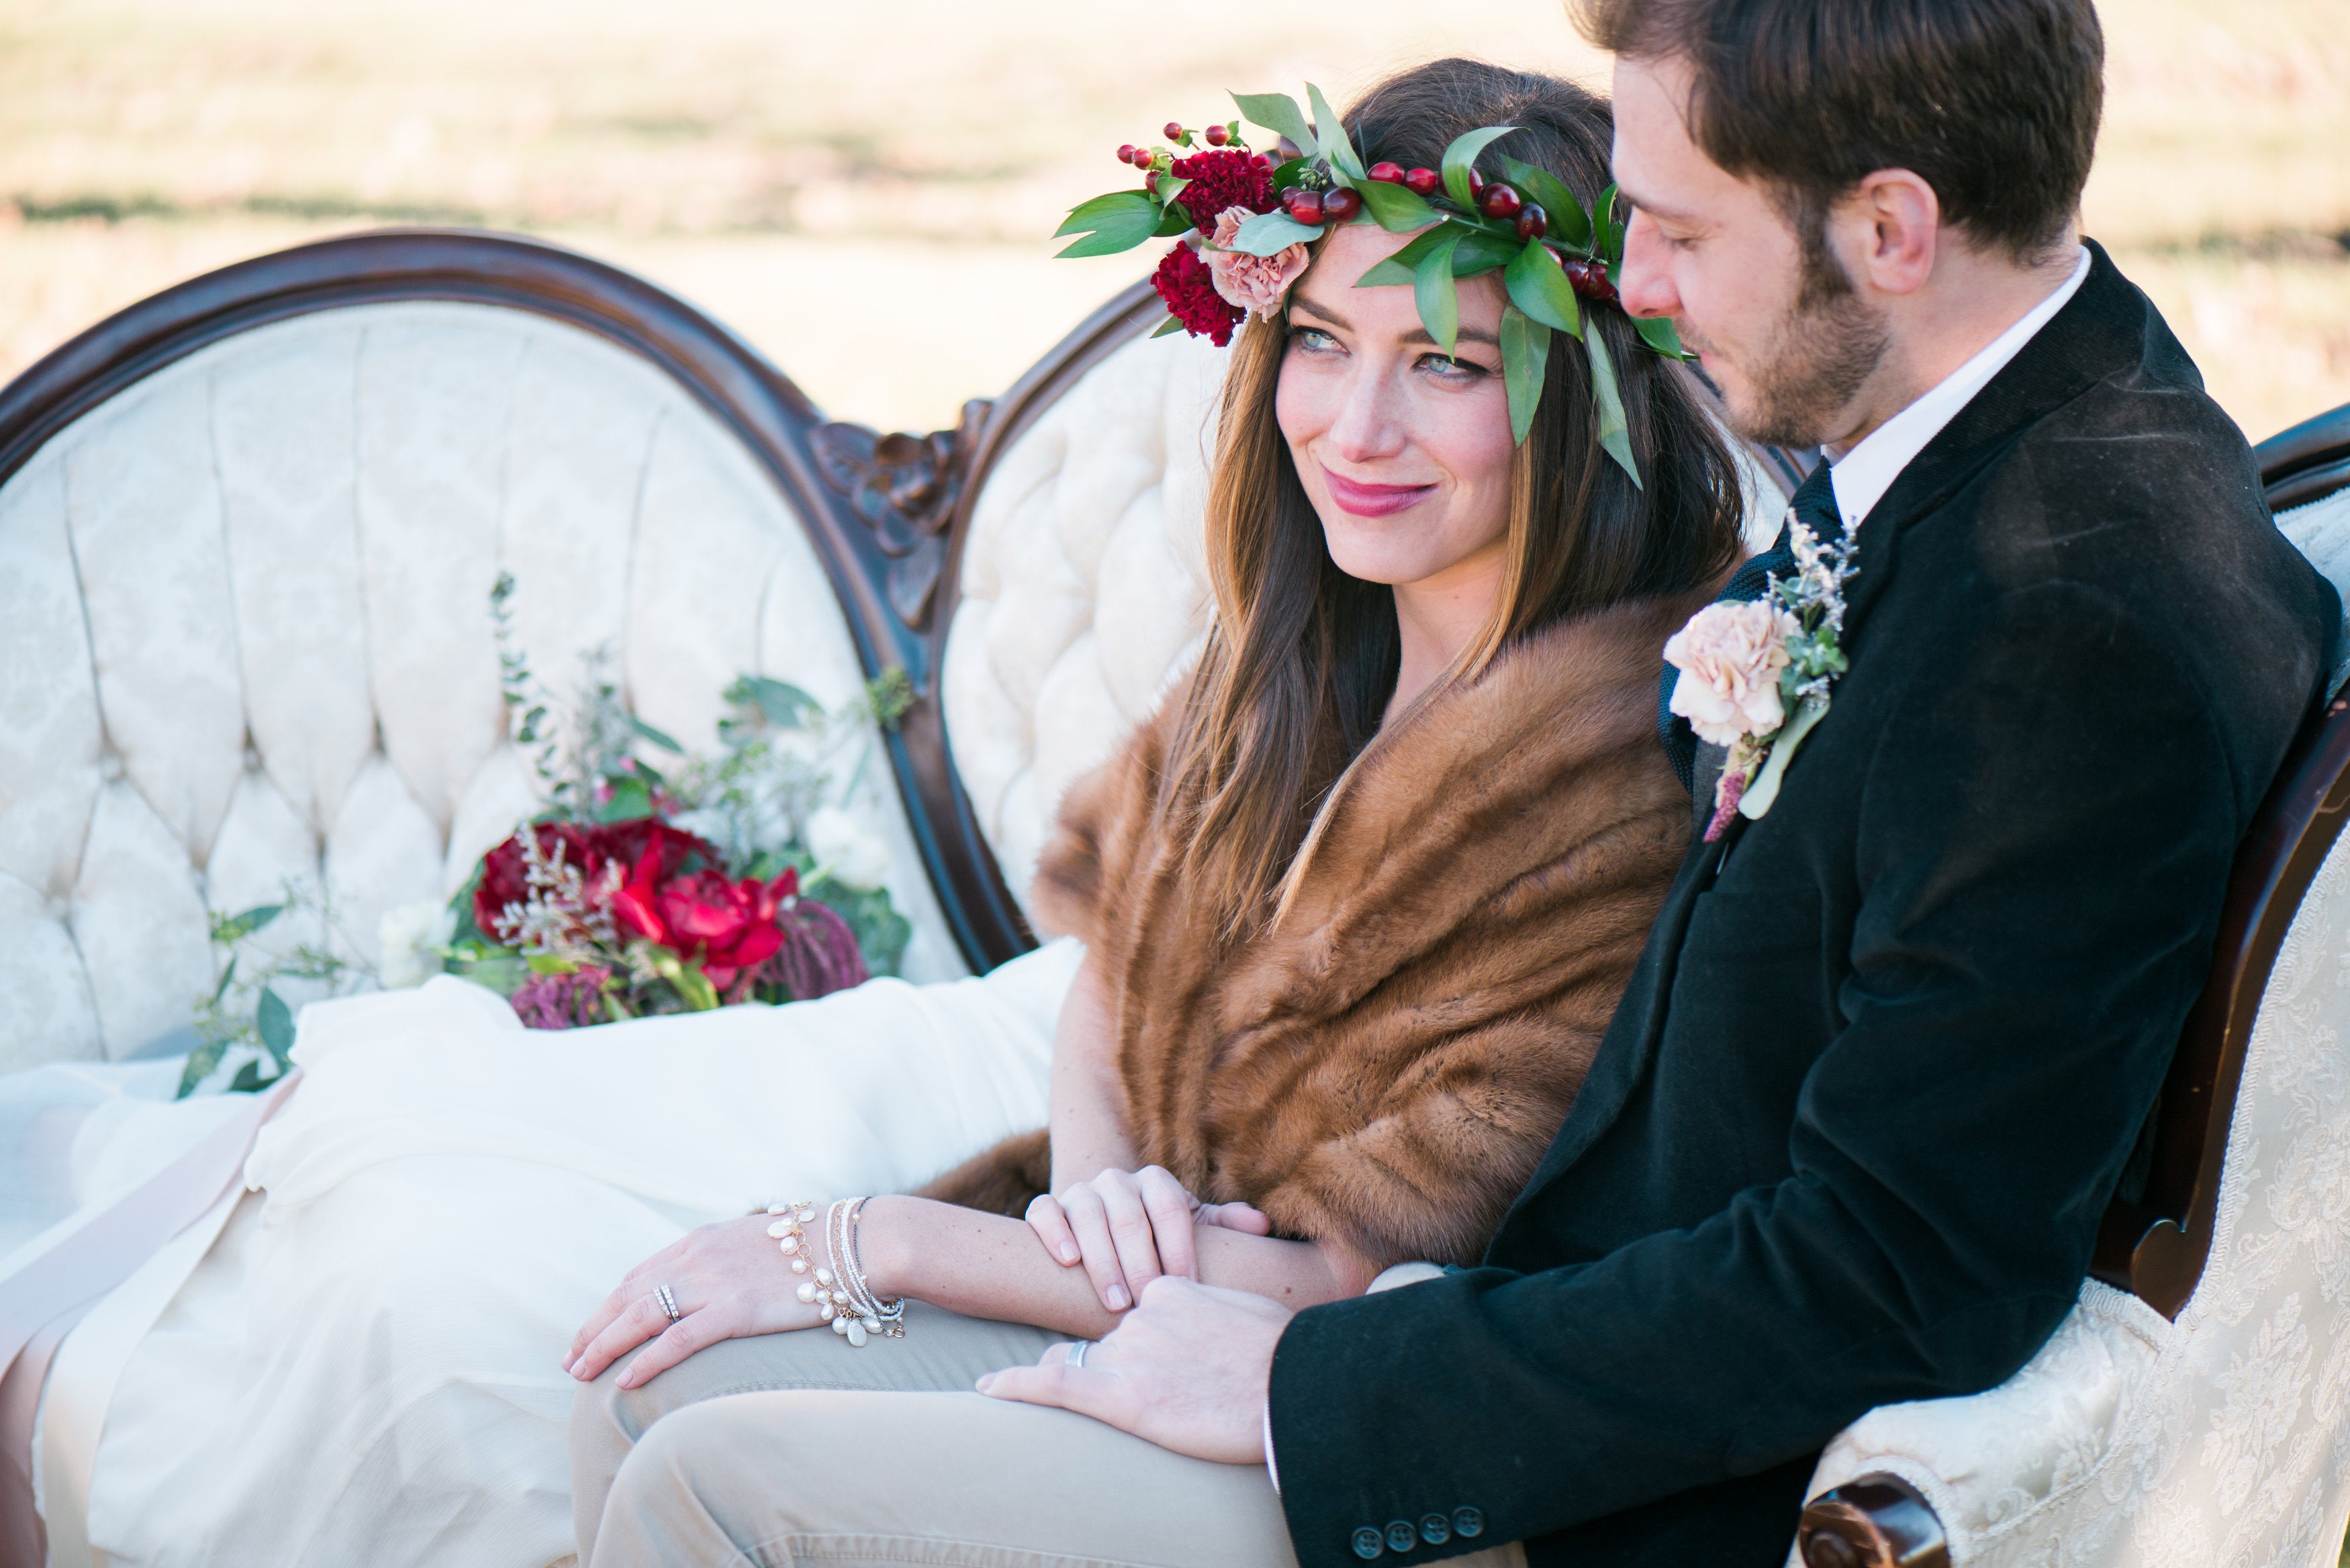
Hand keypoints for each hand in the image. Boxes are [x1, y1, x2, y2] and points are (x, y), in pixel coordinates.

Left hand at [564, 1211, 824, 1388]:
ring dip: (604, 1345)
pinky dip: (646, 1360)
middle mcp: (698, 1257)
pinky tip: (625, 1380)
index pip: (640, 1276)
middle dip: (594, 1329)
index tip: (591, 1332)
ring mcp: (715, 1282)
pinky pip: (677, 1339)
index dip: (610, 1307)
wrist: (851, 1243)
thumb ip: (723, 1260)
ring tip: (582, 1373)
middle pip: (628, 1295)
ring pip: (640, 1315)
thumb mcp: (754, 1242)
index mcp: (701, 1241)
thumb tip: (706, 1284)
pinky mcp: (736, 1309)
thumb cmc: (813, 1248)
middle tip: (571, 1360)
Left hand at [976, 1275, 1288, 1464]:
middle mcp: (1141, 1313)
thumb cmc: (1281, 1353)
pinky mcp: (1122, 1396)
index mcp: (1171, 1288)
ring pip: (1085, 1361)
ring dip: (1086, 1378)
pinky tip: (988, 1388)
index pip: (1131, 1305)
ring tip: (1109, 1399)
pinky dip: (1017, 1386)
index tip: (1144, 1351)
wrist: (1290, 1387)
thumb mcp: (1246, 1311)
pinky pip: (1055, 1387)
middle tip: (1151, 1384)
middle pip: (1107, 1337)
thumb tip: (1216, 1309)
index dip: (1131, 1331)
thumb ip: (1213, 1304)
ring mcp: (1129, 1353)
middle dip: (1114, 1361)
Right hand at [1027, 1165, 1270, 1311]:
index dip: (1178, 1247)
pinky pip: (1044, 1211)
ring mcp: (1081, 1191)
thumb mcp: (1193, 1231)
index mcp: (1156, 1182)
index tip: (1187, 1287)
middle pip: (1129, 1216)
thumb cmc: (1161, 1241)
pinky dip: (1054, 1232)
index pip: (1169, 1208)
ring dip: (1102, 1259)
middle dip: (1140, 1262)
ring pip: (1088, 1215)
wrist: (1109, 1232)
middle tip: (1148, 1302)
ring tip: (1116, 1299)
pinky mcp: (1049, 1205)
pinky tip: (1069, 1261)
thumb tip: (1263, 1224)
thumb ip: (1226, 1226)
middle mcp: (1117, 1180)